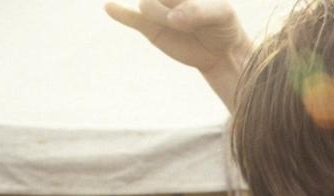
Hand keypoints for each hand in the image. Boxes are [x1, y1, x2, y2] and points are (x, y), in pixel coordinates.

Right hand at [105, 0, 251, 108]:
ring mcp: (156, 8)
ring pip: (147, 5)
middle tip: (188, 18)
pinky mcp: (149, 27)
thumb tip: (173, 18)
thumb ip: (199, 11)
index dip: (172, 2)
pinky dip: (120, 12)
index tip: (171, 16)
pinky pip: (130, 17)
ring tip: (183, 26)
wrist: (221, 51)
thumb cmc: (223, 26)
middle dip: (173, 4)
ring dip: (164, 16)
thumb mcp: (221, 14)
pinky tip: (110, 7)